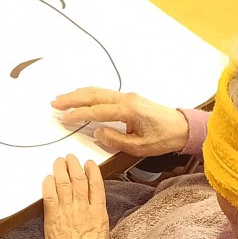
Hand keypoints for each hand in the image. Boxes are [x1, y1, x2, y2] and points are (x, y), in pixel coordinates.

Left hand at [43, 155, 111, 238]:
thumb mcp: (103, 234)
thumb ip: (97, 219)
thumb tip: (94, 214)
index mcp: (98, 212)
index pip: (96, 184)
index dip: (92, 171)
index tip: (89, 164)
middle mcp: (83, 208)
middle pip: (79, 180)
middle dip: (74, 166)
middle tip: (71, 159)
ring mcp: (68, 211)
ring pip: (64, 183)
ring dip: (61, 170)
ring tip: (59, 162)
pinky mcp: (54, 217)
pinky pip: (50, 195)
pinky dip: (48, 184)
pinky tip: (48, 178)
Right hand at [51, 87, 188, 156]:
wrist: (182, 128)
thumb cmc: (164, 138)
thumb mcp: (139, 146)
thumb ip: (116, 139)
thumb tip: (98, 133)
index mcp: (128, 110)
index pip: (96, 111)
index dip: (78, 115)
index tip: (63, 118)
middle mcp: (126, 99)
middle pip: (93, 95)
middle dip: (72, 99)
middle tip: (55, 103)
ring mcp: (128, 97)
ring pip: (98, 92)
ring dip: (79, 95)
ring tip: (63, 99)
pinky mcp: (130, 99)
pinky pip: (105, 94)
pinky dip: (90, 95)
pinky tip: (82, 97)